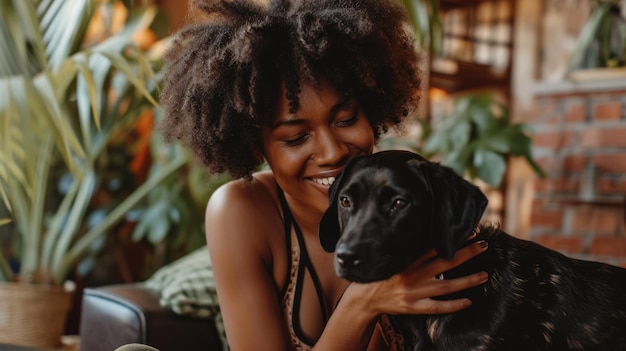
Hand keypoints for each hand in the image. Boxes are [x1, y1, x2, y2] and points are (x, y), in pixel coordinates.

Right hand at [348, 240, 488, 316]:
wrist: (365, 298)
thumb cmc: (382, 277)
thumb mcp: (395, 261)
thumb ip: (414, 255)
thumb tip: (434, 244)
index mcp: (408, 262)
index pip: (435, 247)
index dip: (452, 240)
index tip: (470, 232)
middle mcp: (413, 275)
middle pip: (444, 262)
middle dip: (465, 254)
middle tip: (483, 245)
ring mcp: (414, 292)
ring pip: (446, 286)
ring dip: (466, 280)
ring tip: (484, 275)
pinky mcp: (413, 308)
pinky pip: (437, 307)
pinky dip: (453, 305)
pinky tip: (468, 301)